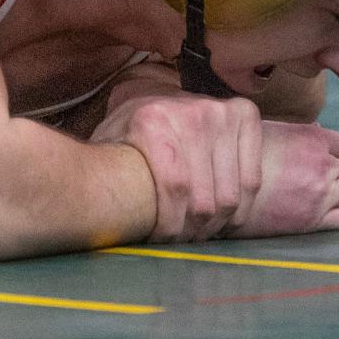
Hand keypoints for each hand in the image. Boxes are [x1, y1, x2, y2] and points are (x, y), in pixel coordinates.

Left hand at [91, 91, 261, 240]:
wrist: (154, 96)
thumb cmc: (130, 133)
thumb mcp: (110, 146)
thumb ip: (105, 171)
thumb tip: (87, 209)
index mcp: (152, 118)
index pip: (175, 187)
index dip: (171, 226)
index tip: (161, 241)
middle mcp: (191, 111)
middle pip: (204, 198)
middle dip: (192, 232)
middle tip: (182, 242)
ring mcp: (220, 112)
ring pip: (230, 195)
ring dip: (216, 226)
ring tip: (199, 233)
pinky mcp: (244, 115)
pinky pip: (252, 180)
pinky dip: (241, 208)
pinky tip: (223, 216)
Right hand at [224, 120, 338, 237]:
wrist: (222, 190)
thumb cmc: (237, 156)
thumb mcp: (265, 131)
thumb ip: (295, 133)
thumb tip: (316, 130)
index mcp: (310, 138)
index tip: (329, 161)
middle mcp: (322, 164)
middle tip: (326, 183)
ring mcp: (322, 193)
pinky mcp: (316, 220)